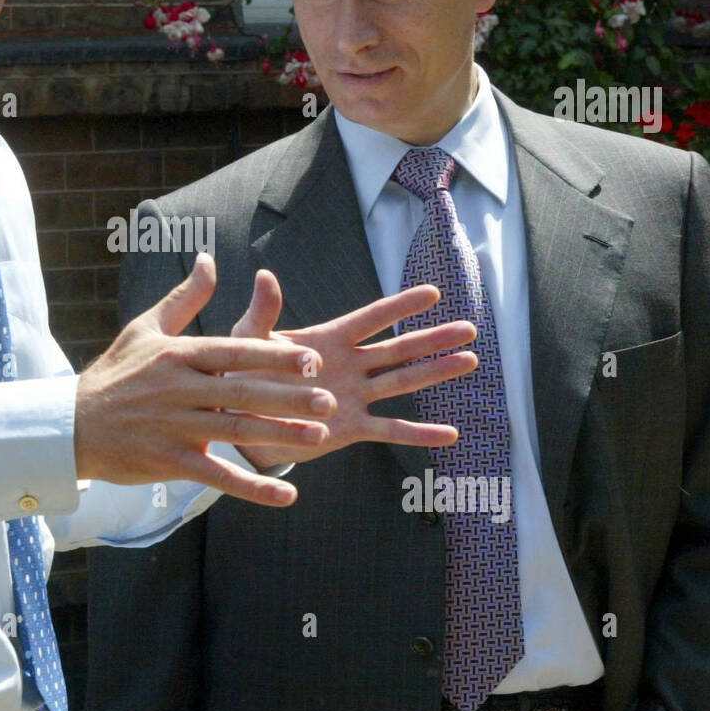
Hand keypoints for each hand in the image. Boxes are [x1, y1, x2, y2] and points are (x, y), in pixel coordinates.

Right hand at [75, 253, 336, 506]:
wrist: (72, 425)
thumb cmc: (116, 373)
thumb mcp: (145, 328)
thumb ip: (184, 297)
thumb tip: (209, 259)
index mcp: (179, 354)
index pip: (233, 353)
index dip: (273, 356)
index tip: (311, 359)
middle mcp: (180, 390)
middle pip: (242, 392)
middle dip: (289, 396)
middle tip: (330, 400)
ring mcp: (175, 427)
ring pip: (236, 430)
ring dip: (280, 434)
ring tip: (320, 436)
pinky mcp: (170, 461)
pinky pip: (218, 475)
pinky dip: (253, 487)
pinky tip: (287, 494)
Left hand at [228, 273, 477, 469]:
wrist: (240, 419)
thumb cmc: (243, 373)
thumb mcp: (249, 341)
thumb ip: (262, 313)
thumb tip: (265, 275)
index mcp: (329, 340)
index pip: (371, 319)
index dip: (401, 306)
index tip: (433, 293)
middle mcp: (349, 365)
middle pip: (398, 349)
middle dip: (432, 339)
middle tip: (469, 328)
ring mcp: (354, 396)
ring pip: (402, 382)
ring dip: (435, 373)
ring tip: (469, 361)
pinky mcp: (351, 428)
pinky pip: (390, 430)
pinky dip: (418, 434)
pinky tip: (449, 435)